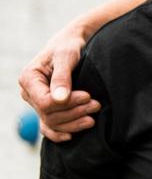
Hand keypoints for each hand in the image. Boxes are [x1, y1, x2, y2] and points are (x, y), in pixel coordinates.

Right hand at [18, 21, 99, 141]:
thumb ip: (62, 76)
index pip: (44, 102)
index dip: (67, 103)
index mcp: (29, 79)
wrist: (73, 43)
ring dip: (73, 123)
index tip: (87, 96)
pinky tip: (73, 135)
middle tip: (96, 104)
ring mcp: (37, 103)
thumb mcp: (66, 56)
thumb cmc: (69, 45)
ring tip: (93, 117)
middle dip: (74, 112)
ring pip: (51, 123)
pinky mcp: (47, 108)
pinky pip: (49, 127)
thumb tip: (59, 99)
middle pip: (49, 114)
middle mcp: (29, 93)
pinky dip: (60, 133)